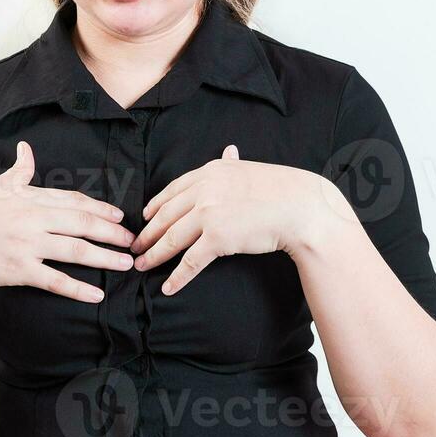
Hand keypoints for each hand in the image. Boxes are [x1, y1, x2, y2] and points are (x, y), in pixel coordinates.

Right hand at [0, 141, 135, 302]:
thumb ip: (17, 172)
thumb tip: (26, 149)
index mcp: (26, 196)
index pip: (72, 199)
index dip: (100, 208)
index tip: (120, 216)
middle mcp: (30, 217)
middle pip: (82, 222)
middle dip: (113, 232)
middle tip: (134, 241)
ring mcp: (25, 244)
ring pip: (76, 250)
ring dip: (105, 257)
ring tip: (126, 264)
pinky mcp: (17, 270)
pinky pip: (55, 280)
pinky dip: (78, 288)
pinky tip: (96, 295)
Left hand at [130, 144, 344, 294]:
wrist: (300, 207)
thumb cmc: (281, 189)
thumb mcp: (250, 169)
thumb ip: (232, 163)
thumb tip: (229, 149)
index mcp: (210, 172)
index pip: (173, 190)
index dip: (155, 205)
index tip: (145, 216)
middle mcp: (204, 190)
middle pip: (166, 215)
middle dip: (147, 232)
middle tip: (135, 245)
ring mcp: (208, 214)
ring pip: (171, 239)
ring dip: (153, 254)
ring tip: (142, 265)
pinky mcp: (217, 238)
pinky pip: (190, 261)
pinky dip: (177, 277)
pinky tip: (168, 287)